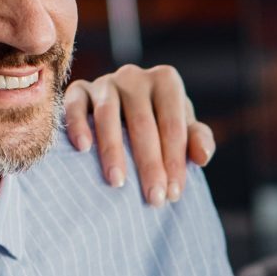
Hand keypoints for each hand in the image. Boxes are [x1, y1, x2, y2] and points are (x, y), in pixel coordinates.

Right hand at [61, 63, 213, 204]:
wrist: (125, 113)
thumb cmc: (161, 125)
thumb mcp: (184, 131)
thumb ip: (198, 141)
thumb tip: (202, 156)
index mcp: (165, 81)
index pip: (172, 125)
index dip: (175, 161)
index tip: (172, 194)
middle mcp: (134, 76)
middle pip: (143, 123)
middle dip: (149, 164)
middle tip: (153, 198)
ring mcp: (105, 81)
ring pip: (107, 114)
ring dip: (113, 150)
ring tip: (118, 182)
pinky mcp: (79, 90)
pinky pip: (74, 104)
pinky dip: (77, 124)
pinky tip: (83, 148)